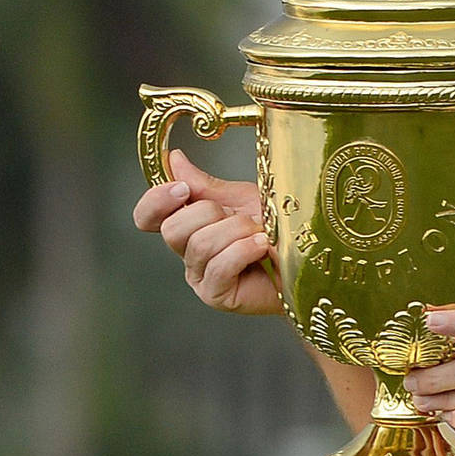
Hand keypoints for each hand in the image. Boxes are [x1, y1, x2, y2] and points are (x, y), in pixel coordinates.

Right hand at [131, 149, 280, 315]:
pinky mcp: (217, 295)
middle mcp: (188, 252)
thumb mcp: (241, 199)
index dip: (156, 200)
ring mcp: (201, 276)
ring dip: (237, 232)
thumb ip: (205, 186)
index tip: (183, 189)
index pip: (147, 217)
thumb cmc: (278, 231)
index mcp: (189, 225)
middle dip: (211, 214)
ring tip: (261, 233)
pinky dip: (245, 250)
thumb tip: (173, 160)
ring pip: (200, 245)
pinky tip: (263, 246)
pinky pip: (219, 267)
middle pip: (172, 229)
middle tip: (243, 218)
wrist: (307, 260)